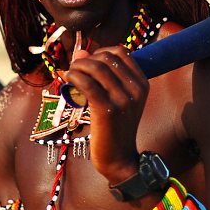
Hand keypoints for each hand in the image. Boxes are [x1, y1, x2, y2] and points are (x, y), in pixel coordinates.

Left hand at [64, 45, 148, 183]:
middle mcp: (136, 89)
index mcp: (142, 83)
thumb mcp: (116, 98)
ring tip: (70, 74)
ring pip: (96, 68)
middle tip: (75, 69)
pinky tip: (67, 80)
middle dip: (86, 60)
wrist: (119, 158)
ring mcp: (123, 100)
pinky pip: (87, 84)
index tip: (89, 62)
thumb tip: (80, 52)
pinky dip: (74, 77)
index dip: (101, 52)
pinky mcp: (107, 111)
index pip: (121, 52)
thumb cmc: (115, 127)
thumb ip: (101, 74)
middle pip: (107, 58)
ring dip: (78, 67)